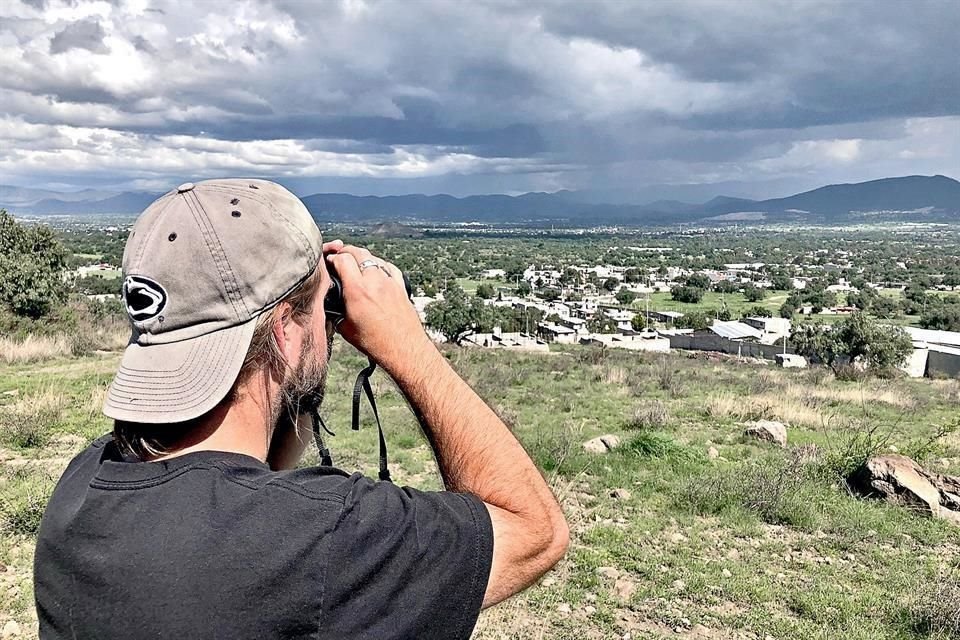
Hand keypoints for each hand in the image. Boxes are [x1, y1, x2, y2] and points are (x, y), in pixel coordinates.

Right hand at [325, 243, 434, 374]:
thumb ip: (336, 310)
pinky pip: (388, 267)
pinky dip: (379, 265)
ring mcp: (390, 282)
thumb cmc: (375, 343)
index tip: (328, 262)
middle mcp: (374, 281)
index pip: (342, 259)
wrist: (404, 349)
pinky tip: (375, 270)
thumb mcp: (346, 328)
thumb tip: (329, 303)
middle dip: (345, 251)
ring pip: (373, 257)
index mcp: (357, 290)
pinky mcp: (401, 286)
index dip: (332, 258)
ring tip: (355, 263)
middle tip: (338, 255)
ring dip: (362, 257)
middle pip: (358, 252)